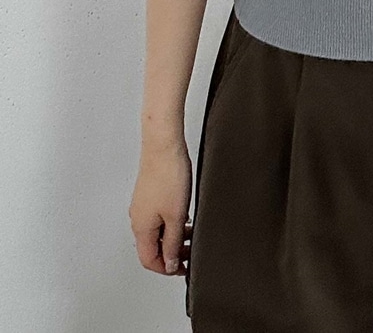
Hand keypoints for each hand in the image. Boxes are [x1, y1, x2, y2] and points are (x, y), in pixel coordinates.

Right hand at [129, 139, 192, 275]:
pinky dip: (171, 223)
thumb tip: (169, 263)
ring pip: (156, 232)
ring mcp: (142, 206)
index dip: (167, 268)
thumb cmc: (169, 175)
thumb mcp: (176, 216)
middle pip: (152, 247)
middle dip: (172, 253)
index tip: (184, 267)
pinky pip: (158, 218)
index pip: (149, 260)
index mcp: (141, 228)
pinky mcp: (149, 194)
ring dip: (173, 237)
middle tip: (190, 251)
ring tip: (191, 233)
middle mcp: (138, 218)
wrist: (164, 146)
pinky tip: (185, 216)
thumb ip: (172, 243)